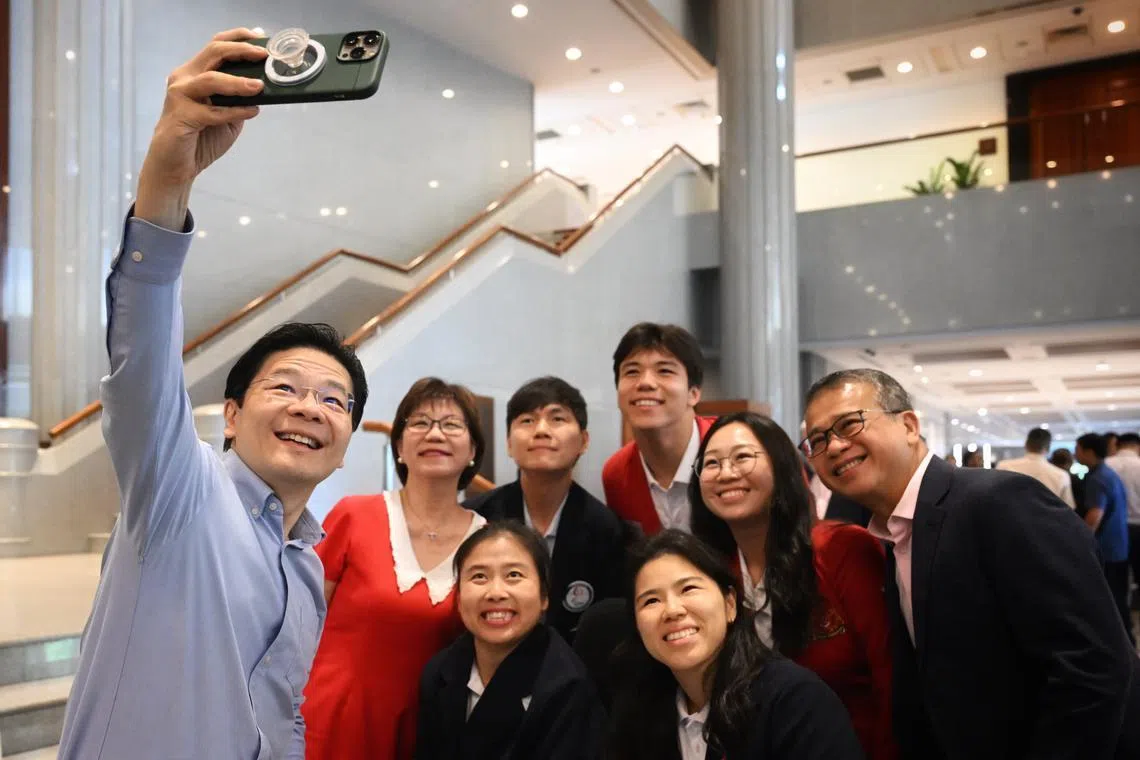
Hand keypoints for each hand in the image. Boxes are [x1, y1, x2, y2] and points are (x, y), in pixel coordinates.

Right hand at [135, 28, 267, 230]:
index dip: (237, 38)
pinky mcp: (181, 116)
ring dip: (239, 82)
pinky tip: (251, 111)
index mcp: (195, 73)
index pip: (216, 46)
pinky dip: (235, 111)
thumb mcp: (227, 115)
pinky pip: (213, 111)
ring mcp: (180, 95)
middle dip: (241, 51)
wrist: (176, 165)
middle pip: (213, 52)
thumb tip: (263, 88)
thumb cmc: (200, 138)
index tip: (260, 36)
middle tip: (263, 55)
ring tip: (260, 86)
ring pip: (211, 80)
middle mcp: (185, 78)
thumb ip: (239, 99)